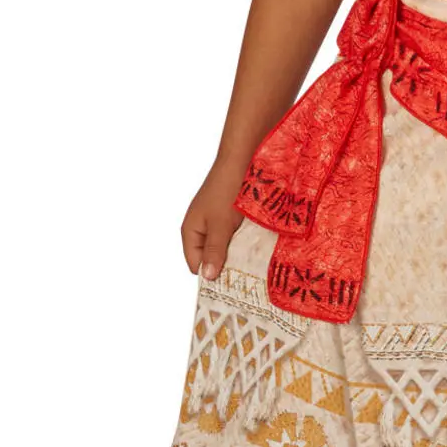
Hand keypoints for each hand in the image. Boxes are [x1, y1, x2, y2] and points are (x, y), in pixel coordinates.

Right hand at [180, 158, 247, 278]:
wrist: (242, 160)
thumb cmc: (226, 191)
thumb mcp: (220, 225)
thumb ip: (214, 251)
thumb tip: (207, 277)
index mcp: (190, 230)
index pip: (195, 263)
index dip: (209, 274)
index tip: (229, 285)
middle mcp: (200, 228)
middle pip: (210, 257)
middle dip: (224, 265)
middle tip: (244, 277)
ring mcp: (216, 221)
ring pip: (224, 247)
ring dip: (236, 253)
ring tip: (253, 262)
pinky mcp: (230, 216)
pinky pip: (234, 236)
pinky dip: (243, 241)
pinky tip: (256, 246)